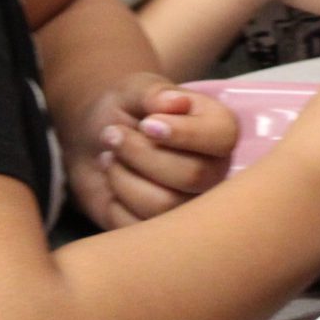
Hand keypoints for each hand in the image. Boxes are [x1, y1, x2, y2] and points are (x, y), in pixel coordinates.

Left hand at [66, 72, 239, 229]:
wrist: (98, 136)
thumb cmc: (129, 108)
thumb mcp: (136, 89)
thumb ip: (154, 93)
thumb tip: (173, 102)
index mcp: (219, 130)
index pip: (221, 138)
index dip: (182, 134)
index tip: (147, 123)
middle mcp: (214, 171)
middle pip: (192, 176)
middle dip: (141, 153)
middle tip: (112, 134)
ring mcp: (190, 204)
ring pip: (164, 205)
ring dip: (123, 177)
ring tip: (108, 156)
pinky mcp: (161, 230)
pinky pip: (139, 226)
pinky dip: (115, 201)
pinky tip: (112, 181)